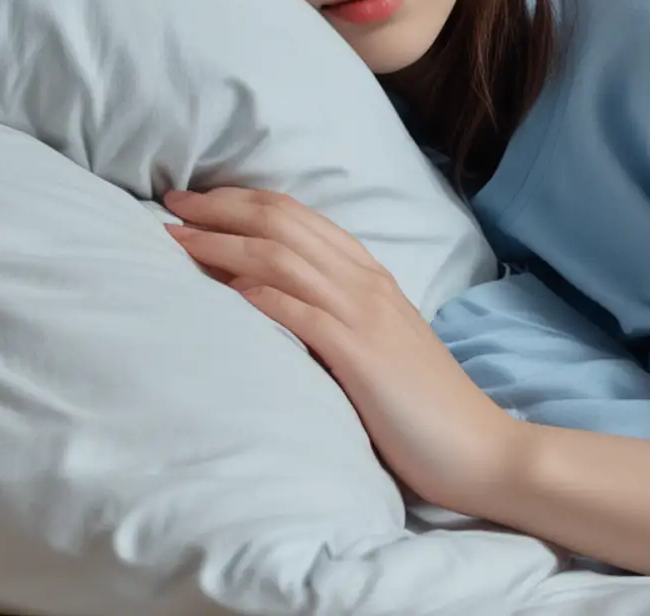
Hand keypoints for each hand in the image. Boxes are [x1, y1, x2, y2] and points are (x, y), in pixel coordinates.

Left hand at [162, 186, 527, 517]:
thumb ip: (333, 317)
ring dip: (224, 243)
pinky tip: (227, 288)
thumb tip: (268, 302)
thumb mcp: (374, 345)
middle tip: (171, 203)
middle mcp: (366, 283)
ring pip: (284, 258)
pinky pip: (304, 313)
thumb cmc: (422, 406)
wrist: (478, 448)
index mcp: (370, 276)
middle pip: (284, 223)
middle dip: (221, 208)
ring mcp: (366, 316)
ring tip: (177, 239)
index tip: (193, 201)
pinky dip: (262, 294)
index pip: (298, 216)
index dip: (240, 201)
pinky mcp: (362, 357)